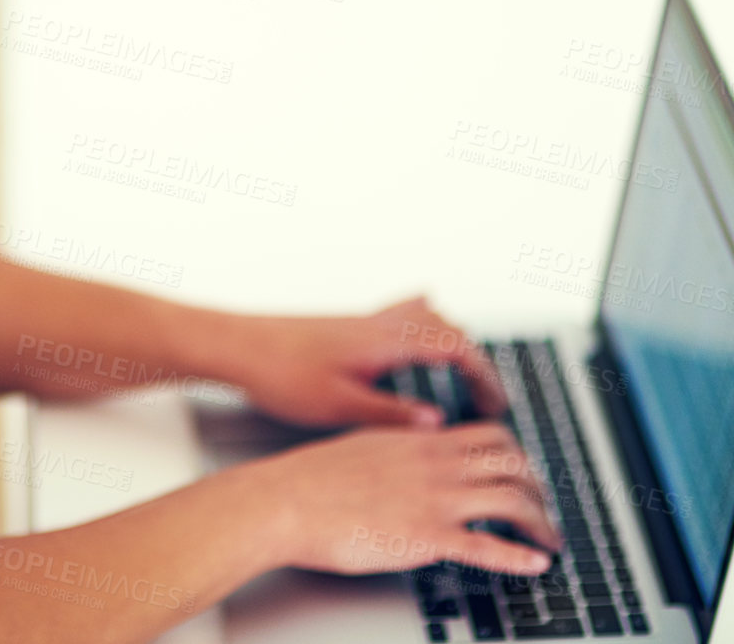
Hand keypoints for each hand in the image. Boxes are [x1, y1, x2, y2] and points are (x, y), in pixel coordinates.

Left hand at [217, 296, 508, 428]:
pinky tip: (416, 331)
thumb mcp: (338, 406)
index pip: (454, 347)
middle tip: (487, 398)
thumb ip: (391, 414)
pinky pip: (400, 312)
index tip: (497, 405)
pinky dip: (422, 321)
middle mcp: (379, 323)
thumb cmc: (280, 374)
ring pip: (425, 315)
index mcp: (384, 341)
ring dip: (451, 339)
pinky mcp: (347, 325)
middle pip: (448, 328)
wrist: (236, 345)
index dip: (484, 376)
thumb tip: (437, 423)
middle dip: (475, 362)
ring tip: (463, 371)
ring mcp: (363, 320)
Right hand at [257, 421, 562, 574]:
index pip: (491, 435)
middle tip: (543, 508)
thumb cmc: (312, 477)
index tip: (523, 473)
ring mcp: (434, 500)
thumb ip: (399, 441)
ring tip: (549, 541)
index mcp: (421, 440)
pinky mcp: (425, 537)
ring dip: (540, 522)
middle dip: (538, 486)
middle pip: (513, 463)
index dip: (517, 455)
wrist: (285, 500)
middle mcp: (436, 465)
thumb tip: (416, 438)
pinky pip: (486, 546)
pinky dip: (519, 556)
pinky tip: (536, 564)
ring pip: (511, 499)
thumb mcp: (365, 441)